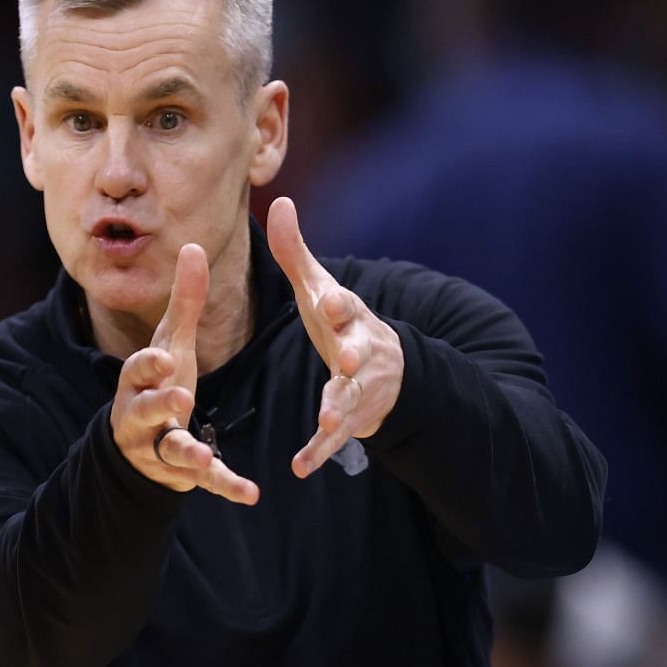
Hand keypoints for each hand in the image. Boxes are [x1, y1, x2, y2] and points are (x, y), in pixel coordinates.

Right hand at [110, 242, 258, 503]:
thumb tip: (193, 245)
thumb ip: (184, 301)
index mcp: (138, 380)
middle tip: (181, 397)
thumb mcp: (171, 343)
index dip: (150, 365)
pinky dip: (225, 486)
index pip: (137, 370)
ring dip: (186, 451)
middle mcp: (140, 414)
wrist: (138, 443)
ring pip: (170, 450)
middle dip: (161, 404)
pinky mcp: (181, 474)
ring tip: (204, 455)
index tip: (166, 358)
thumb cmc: (158, 382)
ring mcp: (158, 447)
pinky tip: (250, 493)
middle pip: (145, 410)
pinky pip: (203, 481)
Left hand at [266, 196, 402, 478]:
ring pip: (350, 399)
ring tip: (327, 423)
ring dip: (339, 411)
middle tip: (347, 361)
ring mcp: (359, 388)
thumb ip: (295, 251)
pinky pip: (335, 439)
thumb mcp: (319, 288)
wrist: (388, 369)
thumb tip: (278, 199)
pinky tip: (300, 467)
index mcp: (348, 317)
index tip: (331, 301)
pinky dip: (318, 453)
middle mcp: (360, 351)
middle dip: (354, 357)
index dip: (339, 305)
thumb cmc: (340, 322)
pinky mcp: (351, 419)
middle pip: (358, 353)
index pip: (345, 307)